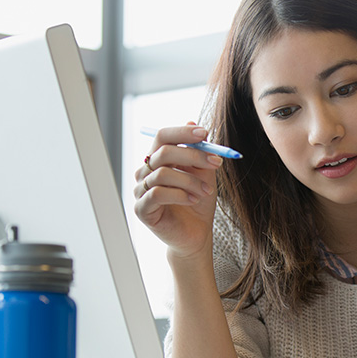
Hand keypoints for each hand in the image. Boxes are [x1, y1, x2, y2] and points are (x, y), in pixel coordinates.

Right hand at [133, 122, 222, 260]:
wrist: (196, 234)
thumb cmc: (198, 202)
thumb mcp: (203, 174)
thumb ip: (199, 152)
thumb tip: (193, 123)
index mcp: (158, 160)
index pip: (163, 136)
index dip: (182, 132)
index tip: (204, 133)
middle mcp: (145, 172)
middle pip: (162, 152)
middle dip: (193, 155)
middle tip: (215, 162)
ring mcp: (140, 190)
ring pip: (163, 173)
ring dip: (190, 180)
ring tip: (206, 191)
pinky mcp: (141, 209)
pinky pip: (158, 193)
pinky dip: (180, 194)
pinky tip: (193, 200)